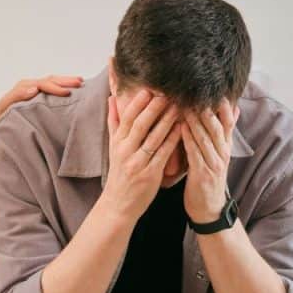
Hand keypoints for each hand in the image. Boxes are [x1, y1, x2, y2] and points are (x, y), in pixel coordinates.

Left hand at [0, 75, 83, 122]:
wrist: (0, 124)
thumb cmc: (2, 119)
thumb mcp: (3, 109)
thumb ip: (16, 97)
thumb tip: (34, 88)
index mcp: (21, 89)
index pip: (40, 85)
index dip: (54, 88)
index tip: (66, 93)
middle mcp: (29, 86)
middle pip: (49, 80)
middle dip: (64, 81)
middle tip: (79, 83)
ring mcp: (35, 89)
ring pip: (52, 81)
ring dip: (66, 80)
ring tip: (80, 82)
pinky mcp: (39, 94)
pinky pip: (52, 86)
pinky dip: (63, 84)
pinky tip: (75, 86)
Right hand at [99, 90, 181, 219]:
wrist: (119, 203)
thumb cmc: (119, 173)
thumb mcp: (112, 147)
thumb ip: (114, 122)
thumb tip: (111, 99)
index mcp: (117, 142)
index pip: (127, 118)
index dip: (138, 103)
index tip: (149, 89)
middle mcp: (125, 151)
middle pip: (140, 125)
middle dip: (153, 108)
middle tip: (167, 93)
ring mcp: (137, 162)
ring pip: (153, 137)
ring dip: (166, 120)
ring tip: (178, 106)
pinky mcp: (150, 173)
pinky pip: (163, 153)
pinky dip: (172, 140)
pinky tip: (181, 128)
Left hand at [182, 99, 239, 222]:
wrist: (208, 208)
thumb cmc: (208, 177)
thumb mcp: (218, 153)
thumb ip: (222, 132)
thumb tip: (233, 109)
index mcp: (224, 146)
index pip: (226, 120)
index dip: (221, 103)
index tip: (213, 85)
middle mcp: (222, 152)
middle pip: (216, 124)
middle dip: (207, 106)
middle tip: (197, 89)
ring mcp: (214, 162)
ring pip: (206, 136)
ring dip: (196, 118)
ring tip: (186, 102)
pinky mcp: (203, 173)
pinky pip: (195, 152)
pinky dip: (189, 138)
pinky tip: (181, 126)